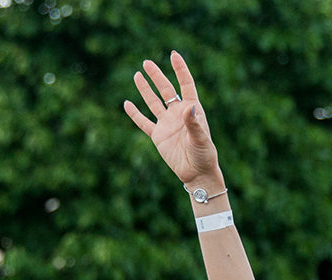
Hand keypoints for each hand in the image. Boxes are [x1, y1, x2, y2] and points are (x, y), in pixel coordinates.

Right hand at [124, 51, 222, 188]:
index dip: (180, 70)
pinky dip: (135, 114)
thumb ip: (193, 122)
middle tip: (147, 63)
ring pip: (153, 102)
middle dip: (157, 76)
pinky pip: (144, 122)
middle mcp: (178, 113)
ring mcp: (167, 124)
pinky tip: (127, 104)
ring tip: (137, 75)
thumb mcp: (201, 138)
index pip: (185, 84)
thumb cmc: (204, 155)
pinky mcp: (158, 136)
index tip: (173, 55)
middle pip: (165, 90)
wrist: (196, 173)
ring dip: (145, 89)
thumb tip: (189, 106)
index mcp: (192, 109)